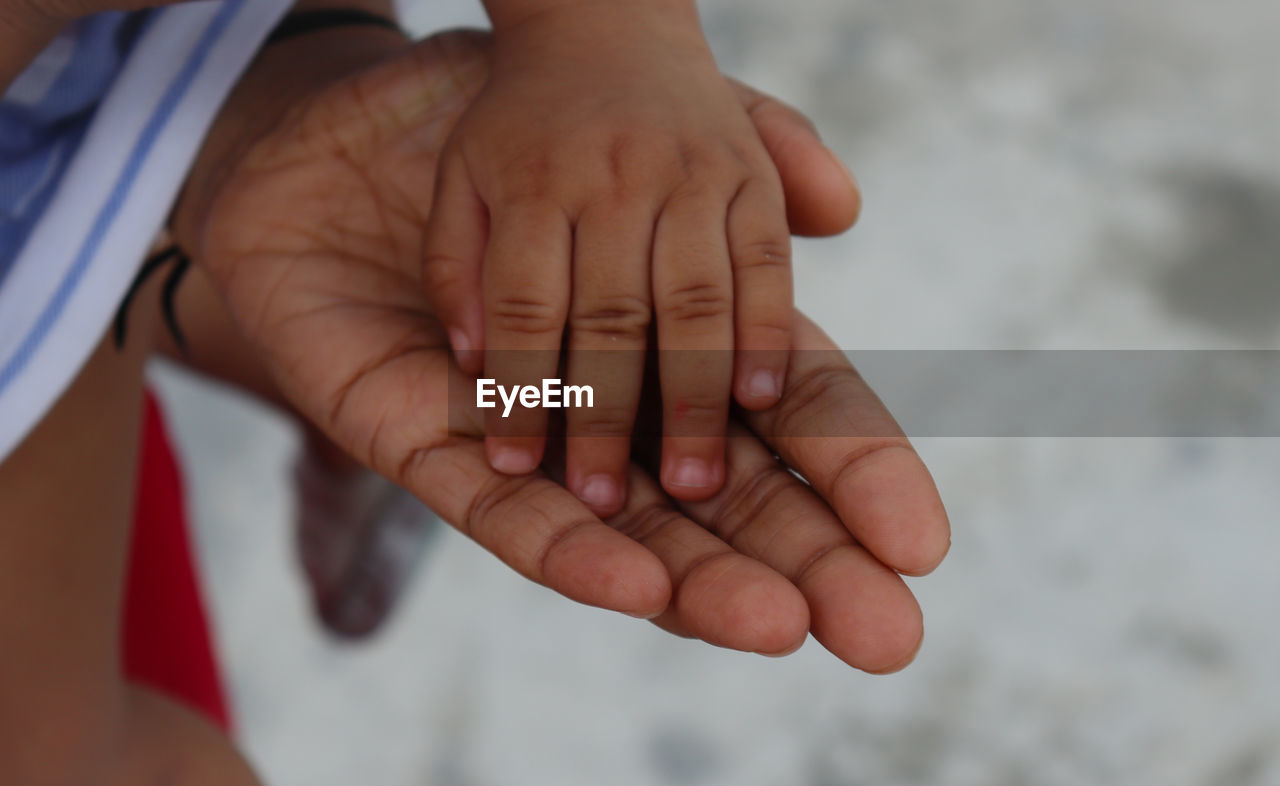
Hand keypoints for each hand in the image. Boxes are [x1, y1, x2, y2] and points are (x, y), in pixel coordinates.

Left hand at [182, 30, 940, 671]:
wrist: (315, 142)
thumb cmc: (480, 133)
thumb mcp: (621, 136)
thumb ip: (734, 158)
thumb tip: (843, 210)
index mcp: (671, 338)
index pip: (783, 417)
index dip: (850, 474)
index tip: (921, 542)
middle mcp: (613, 408)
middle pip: (728, 501)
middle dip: (805, 563)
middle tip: (888, 637)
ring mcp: (526, 437)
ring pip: (630, 530)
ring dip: (703, 581)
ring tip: (778, 625)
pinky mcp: (426, 445)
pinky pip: (499, 512)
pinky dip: (564, 550)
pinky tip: (631, 584)